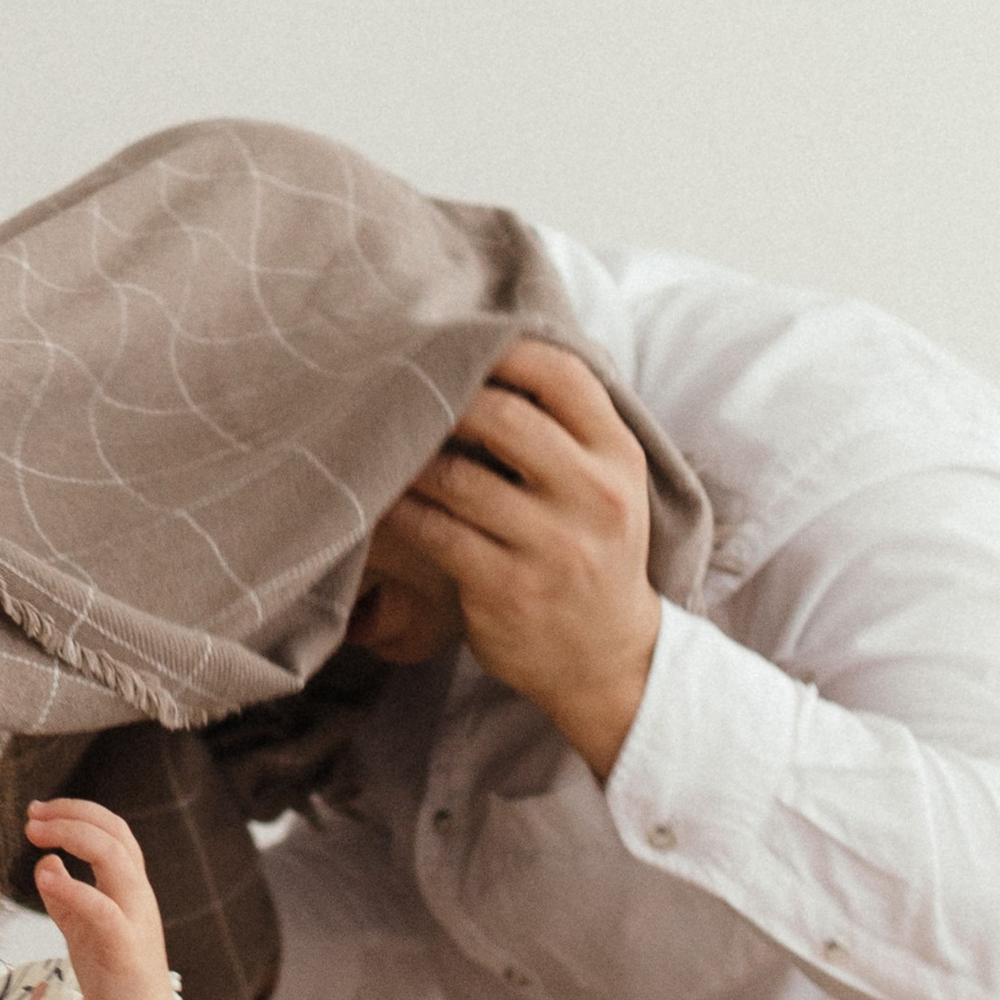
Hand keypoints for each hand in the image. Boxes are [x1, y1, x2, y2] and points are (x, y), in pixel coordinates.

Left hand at [24, 796, 184, 999]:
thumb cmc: (112, 979)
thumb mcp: (83, 930)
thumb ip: (66, 896)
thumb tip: (48, 862)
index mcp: (129, 889)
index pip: (113, 831)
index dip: (76, 812)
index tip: (37, 812)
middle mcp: (138, 897)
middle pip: (115, 833)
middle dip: (72, 814)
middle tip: (31, 816)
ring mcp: (136, 922)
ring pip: (116, 858)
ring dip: (72, 836)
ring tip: (35, 834)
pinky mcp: (126, 951)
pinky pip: (104, 910)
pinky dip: (74, 888)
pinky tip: (47, 877)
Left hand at [390, 338, 660, 774]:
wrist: (609, 658)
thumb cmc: (591, 553)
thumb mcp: (606, 487)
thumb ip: (565, 431)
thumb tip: (484, 355)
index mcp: (618, 457)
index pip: (563, 376)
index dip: (505, 349)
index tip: (458, 340)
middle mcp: (593, 496)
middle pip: (503, 417)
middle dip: (444, 399)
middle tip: (403, 392)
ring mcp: (551, 545)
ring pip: (457, 477)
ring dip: (410, 456)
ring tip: (382, 442)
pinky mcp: (507, 587)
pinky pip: (435, 530)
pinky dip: (400, 508)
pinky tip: (381, 496)